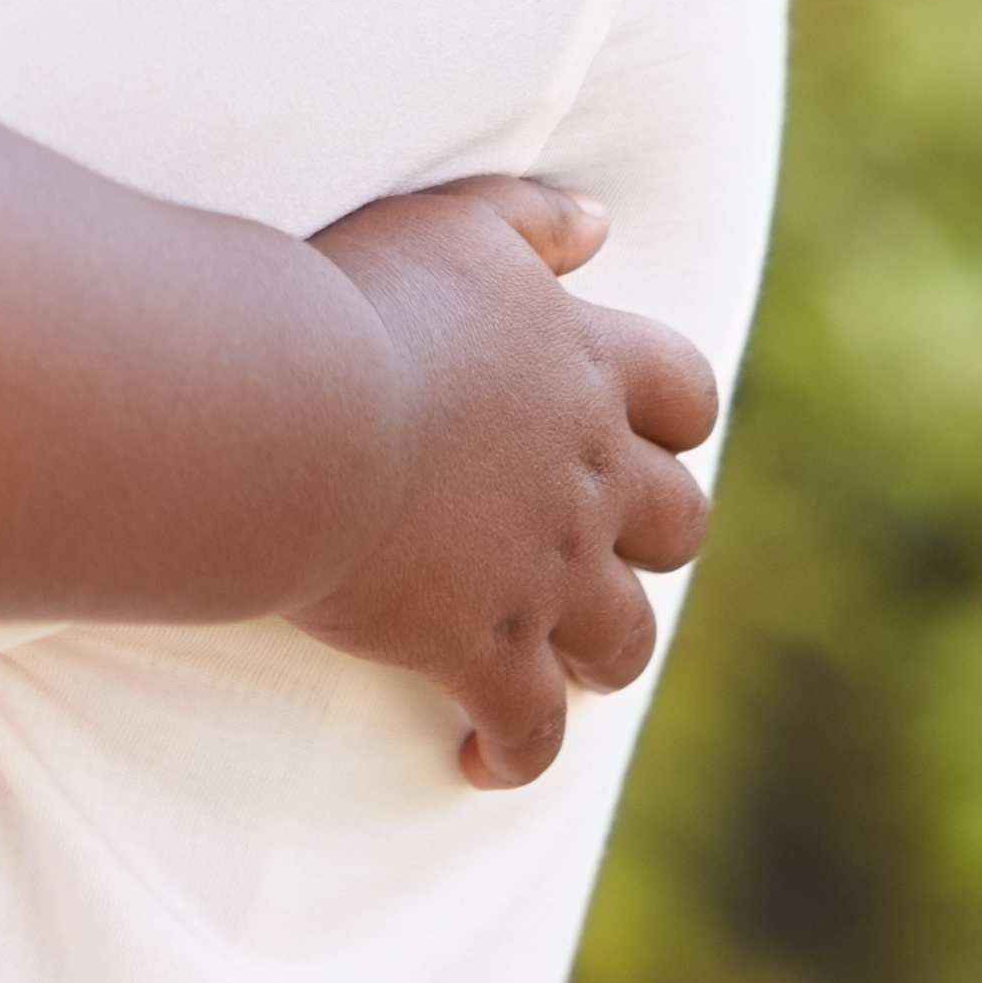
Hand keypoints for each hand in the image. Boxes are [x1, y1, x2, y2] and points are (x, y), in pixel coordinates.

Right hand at [288, 177, 719, 791]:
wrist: (296, 413)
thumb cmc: (356, 303)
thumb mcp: (452, 225)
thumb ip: (530, 219)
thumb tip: (600, 221)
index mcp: (587, 371)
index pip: (684, 395)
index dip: (673, 419)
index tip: (646, 433)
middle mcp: (589, 477)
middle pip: (679, 522)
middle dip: (650, 540)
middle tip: (603, 550)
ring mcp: (545, 570)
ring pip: (624, 637)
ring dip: (604, 653)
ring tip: (564, 667)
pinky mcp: (483, 646)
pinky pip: (528, 728)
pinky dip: (516, 752)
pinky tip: (482, 763)